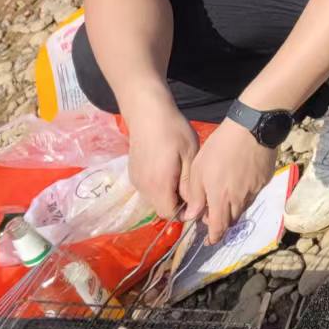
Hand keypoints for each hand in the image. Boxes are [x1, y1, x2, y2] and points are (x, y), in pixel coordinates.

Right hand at [125, 101, 199, 220]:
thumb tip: (192, 207)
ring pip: (153, 198)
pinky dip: (158, 184)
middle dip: (176, 201)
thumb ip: (189, 184)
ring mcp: (136, 180)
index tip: (194, 197)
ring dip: (167, 192)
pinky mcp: (133, 173)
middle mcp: (143, 187)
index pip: (169, 214)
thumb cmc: (174, 132)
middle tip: (189, 181)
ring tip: (179, 171)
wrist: (148, 114)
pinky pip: (147, 188)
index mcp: (158, 185)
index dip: (183, 210)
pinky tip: (167, 166)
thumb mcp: (190, 155)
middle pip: (160, 207)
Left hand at [182, 120, 276, 242]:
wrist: (252, 129)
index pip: (218, 228)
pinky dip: (244, 192)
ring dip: (233, 206)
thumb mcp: (199, 170)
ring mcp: (254, 190)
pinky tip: (240, 176)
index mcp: (221, 200)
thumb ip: (196, 197)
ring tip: (226, 191)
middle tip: (213, 209)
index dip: (213, 237)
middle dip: (222, 220)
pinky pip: (252, 193)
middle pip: (231, 220)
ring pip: (242, 207)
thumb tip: (192, 216)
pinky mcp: (264, 180)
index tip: (209, 240)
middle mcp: (240, 200)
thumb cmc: (220, 148)